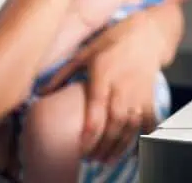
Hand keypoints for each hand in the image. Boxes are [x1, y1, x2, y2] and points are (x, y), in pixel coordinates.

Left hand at [39, 12, 164, 162]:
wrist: (149, 32)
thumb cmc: (115, 40)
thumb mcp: (86, 51)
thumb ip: (64, 73)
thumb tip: (40, 93)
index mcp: (104, 73)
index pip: (97, 109)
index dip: (90, 133)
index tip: (80, 149)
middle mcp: (123, 84)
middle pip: (115, 122)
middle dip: (103, 145)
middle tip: (91, 159)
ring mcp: (139, 90)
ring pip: (131, 124)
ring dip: (120, 146)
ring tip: (107, 159)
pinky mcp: (151, 94)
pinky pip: (148, 120)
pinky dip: (142, 135)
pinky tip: (133, 148)